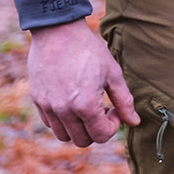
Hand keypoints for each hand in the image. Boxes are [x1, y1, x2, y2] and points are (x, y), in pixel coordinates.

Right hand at [28, 19, 139, 146]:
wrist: (58, 32)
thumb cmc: (89, 50)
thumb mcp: (112, 73)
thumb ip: (124, 100)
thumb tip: (135, 122)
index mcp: (85, 105)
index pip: (101, 136)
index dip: (113, 126)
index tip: (115, 109)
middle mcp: (64, 111)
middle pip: (82, 141)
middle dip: (96, 129)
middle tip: (103, 108)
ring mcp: (48, 108)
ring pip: (65, 136)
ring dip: (79, 127)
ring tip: (87, 105)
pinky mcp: (38, 101)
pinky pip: (51, 123)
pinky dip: (63, 120)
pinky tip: (72, 100)